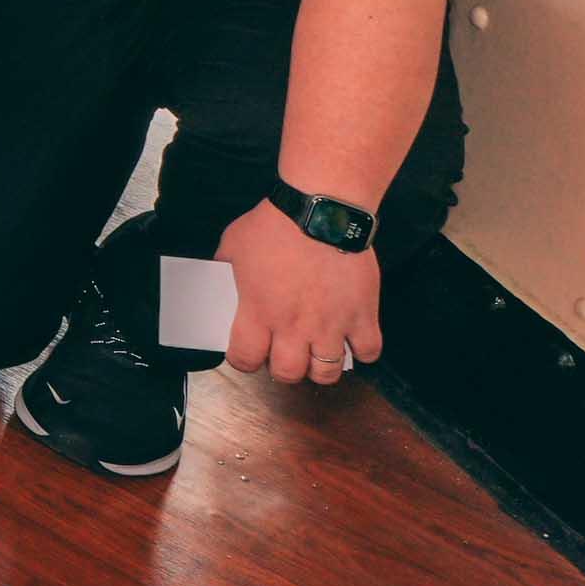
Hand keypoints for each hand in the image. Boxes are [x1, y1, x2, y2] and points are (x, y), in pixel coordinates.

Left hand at [215, 200, 383, 383]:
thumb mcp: (232, 245)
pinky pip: (368, 351)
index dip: (243, 361)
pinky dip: (362, 350)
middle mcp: (294, 326)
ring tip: (316, 350)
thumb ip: (225, 271)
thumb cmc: (275, 225)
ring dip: (320, 366)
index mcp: (258, 311)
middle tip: (285, 353)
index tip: (248, 353)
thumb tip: (216, 281)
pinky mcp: (363, 315)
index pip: (244, 359)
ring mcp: (332, 324)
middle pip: (288, 374)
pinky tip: (351, 338)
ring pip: (328, 373)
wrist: (321, 211)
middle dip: (284, 369)